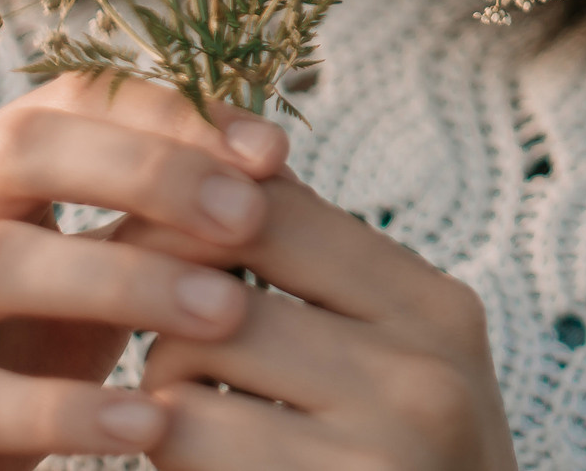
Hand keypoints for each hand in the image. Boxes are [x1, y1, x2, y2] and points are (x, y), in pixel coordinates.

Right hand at [0, 74, 290, 470]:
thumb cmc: (18, 358)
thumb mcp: (98, 281)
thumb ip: (162, 223)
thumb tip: (267, 168)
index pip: (70, 98)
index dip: (173, 112)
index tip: (272, 150)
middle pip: (21, 152)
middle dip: (147, 172)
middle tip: (250, 217)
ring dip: (124, 281)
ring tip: (225, 312)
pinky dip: (65, 409)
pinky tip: (148, 422)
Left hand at [118, 175, 518, 469]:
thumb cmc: (400, 467)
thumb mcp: (394, 358)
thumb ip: (320, 271)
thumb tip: (217, 146)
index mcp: (438, 310)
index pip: (280, 208)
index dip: (193, 206)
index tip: (147, 225)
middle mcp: (422, 373)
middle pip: (220, 285)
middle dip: (159, 301)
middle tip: (146, 327)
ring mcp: (377, 450)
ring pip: (186, 367)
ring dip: (156, 389)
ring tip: (183, 414)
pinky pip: (182, 445)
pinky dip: (162, 451)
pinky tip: (190, 464)